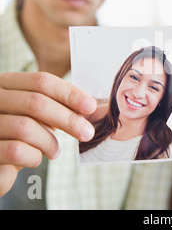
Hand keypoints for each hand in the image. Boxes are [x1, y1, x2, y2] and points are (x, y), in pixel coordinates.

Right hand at [0, 72, 95, 196]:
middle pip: (36, 103)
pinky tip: (35, 159)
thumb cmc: (18, 133)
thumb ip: (60, 106)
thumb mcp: (37, 115)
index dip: (70, 93)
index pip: (42, 81)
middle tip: (87, 133)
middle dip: (68, 119)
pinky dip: (33, 157)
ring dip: (50, 142)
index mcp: (7, 84)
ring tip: (55, 152)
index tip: (91, 107)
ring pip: (26, 128)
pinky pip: (15, 150)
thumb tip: (94, 106)